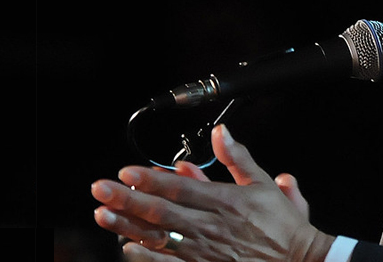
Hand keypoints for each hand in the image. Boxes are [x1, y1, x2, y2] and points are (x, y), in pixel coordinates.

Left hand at [91, 125, 334, 261]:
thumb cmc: (282, 226)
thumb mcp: (265, 185)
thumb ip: (238, 158)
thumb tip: (221, 132)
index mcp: (226, 202)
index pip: (180, 189)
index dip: (151, 180)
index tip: (126, 172)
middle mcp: (212, 227)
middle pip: (162, 212)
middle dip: (127, 199)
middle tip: (100, 189)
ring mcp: (206, 252)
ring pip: (159, 238)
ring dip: (128, 226)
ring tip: (104, 215)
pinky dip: (148, 257)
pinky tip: (128, 248)